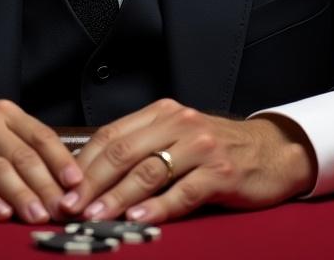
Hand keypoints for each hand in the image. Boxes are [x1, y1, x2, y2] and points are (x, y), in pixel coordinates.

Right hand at [0, 99, 83, 222]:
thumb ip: (17, 146)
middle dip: (48, 187)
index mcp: (1, 113)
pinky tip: (0, 216)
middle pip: (24, 156)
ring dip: (23, 196)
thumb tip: (59, 179)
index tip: (79, 187)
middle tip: (65, 211)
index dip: (63, 163)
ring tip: (39, 216)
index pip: (41, 136)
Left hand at [61, 100, 315, 223]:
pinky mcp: (221, 171)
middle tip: (69, 207)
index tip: (61, 189)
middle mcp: (179, 123)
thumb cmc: (215, 148)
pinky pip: (183, 191)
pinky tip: (138, 220)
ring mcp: (201, 146)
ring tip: (94, 216)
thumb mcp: (177, 137)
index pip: (112, 135)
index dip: (84, 163)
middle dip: (92, 182)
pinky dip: (158, 208)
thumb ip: (141, 149)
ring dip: (117, 198)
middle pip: (124, 152)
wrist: (272, 151)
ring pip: (149, 171)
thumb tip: (90, 175)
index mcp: (161, 113)